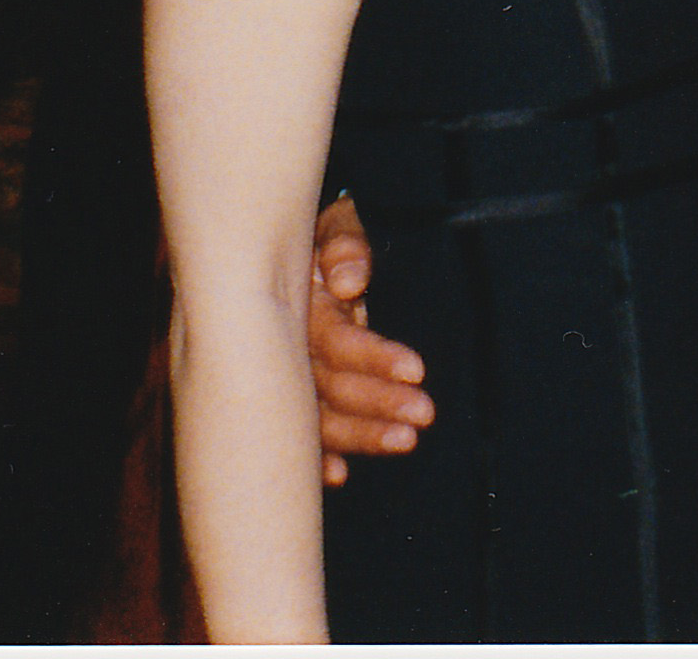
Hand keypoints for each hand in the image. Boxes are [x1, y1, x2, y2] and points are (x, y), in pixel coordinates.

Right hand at [307, 195, 429, 482]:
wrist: (275, 243)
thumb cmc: (318, 231)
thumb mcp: (333, 222)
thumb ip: (343, 243)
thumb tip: (348, 282)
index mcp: (295, 305)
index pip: (335, 340)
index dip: (374, 357)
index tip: (417, 371)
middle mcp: (283, 345)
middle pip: (326, 385)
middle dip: (375, 405)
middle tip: (422, 418)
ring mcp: (282, 372)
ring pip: (315, 413)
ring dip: (358, 435)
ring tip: (405, 441)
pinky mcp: (286, 390)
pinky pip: (299, 428)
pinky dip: (315, 454)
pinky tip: (336, 476)